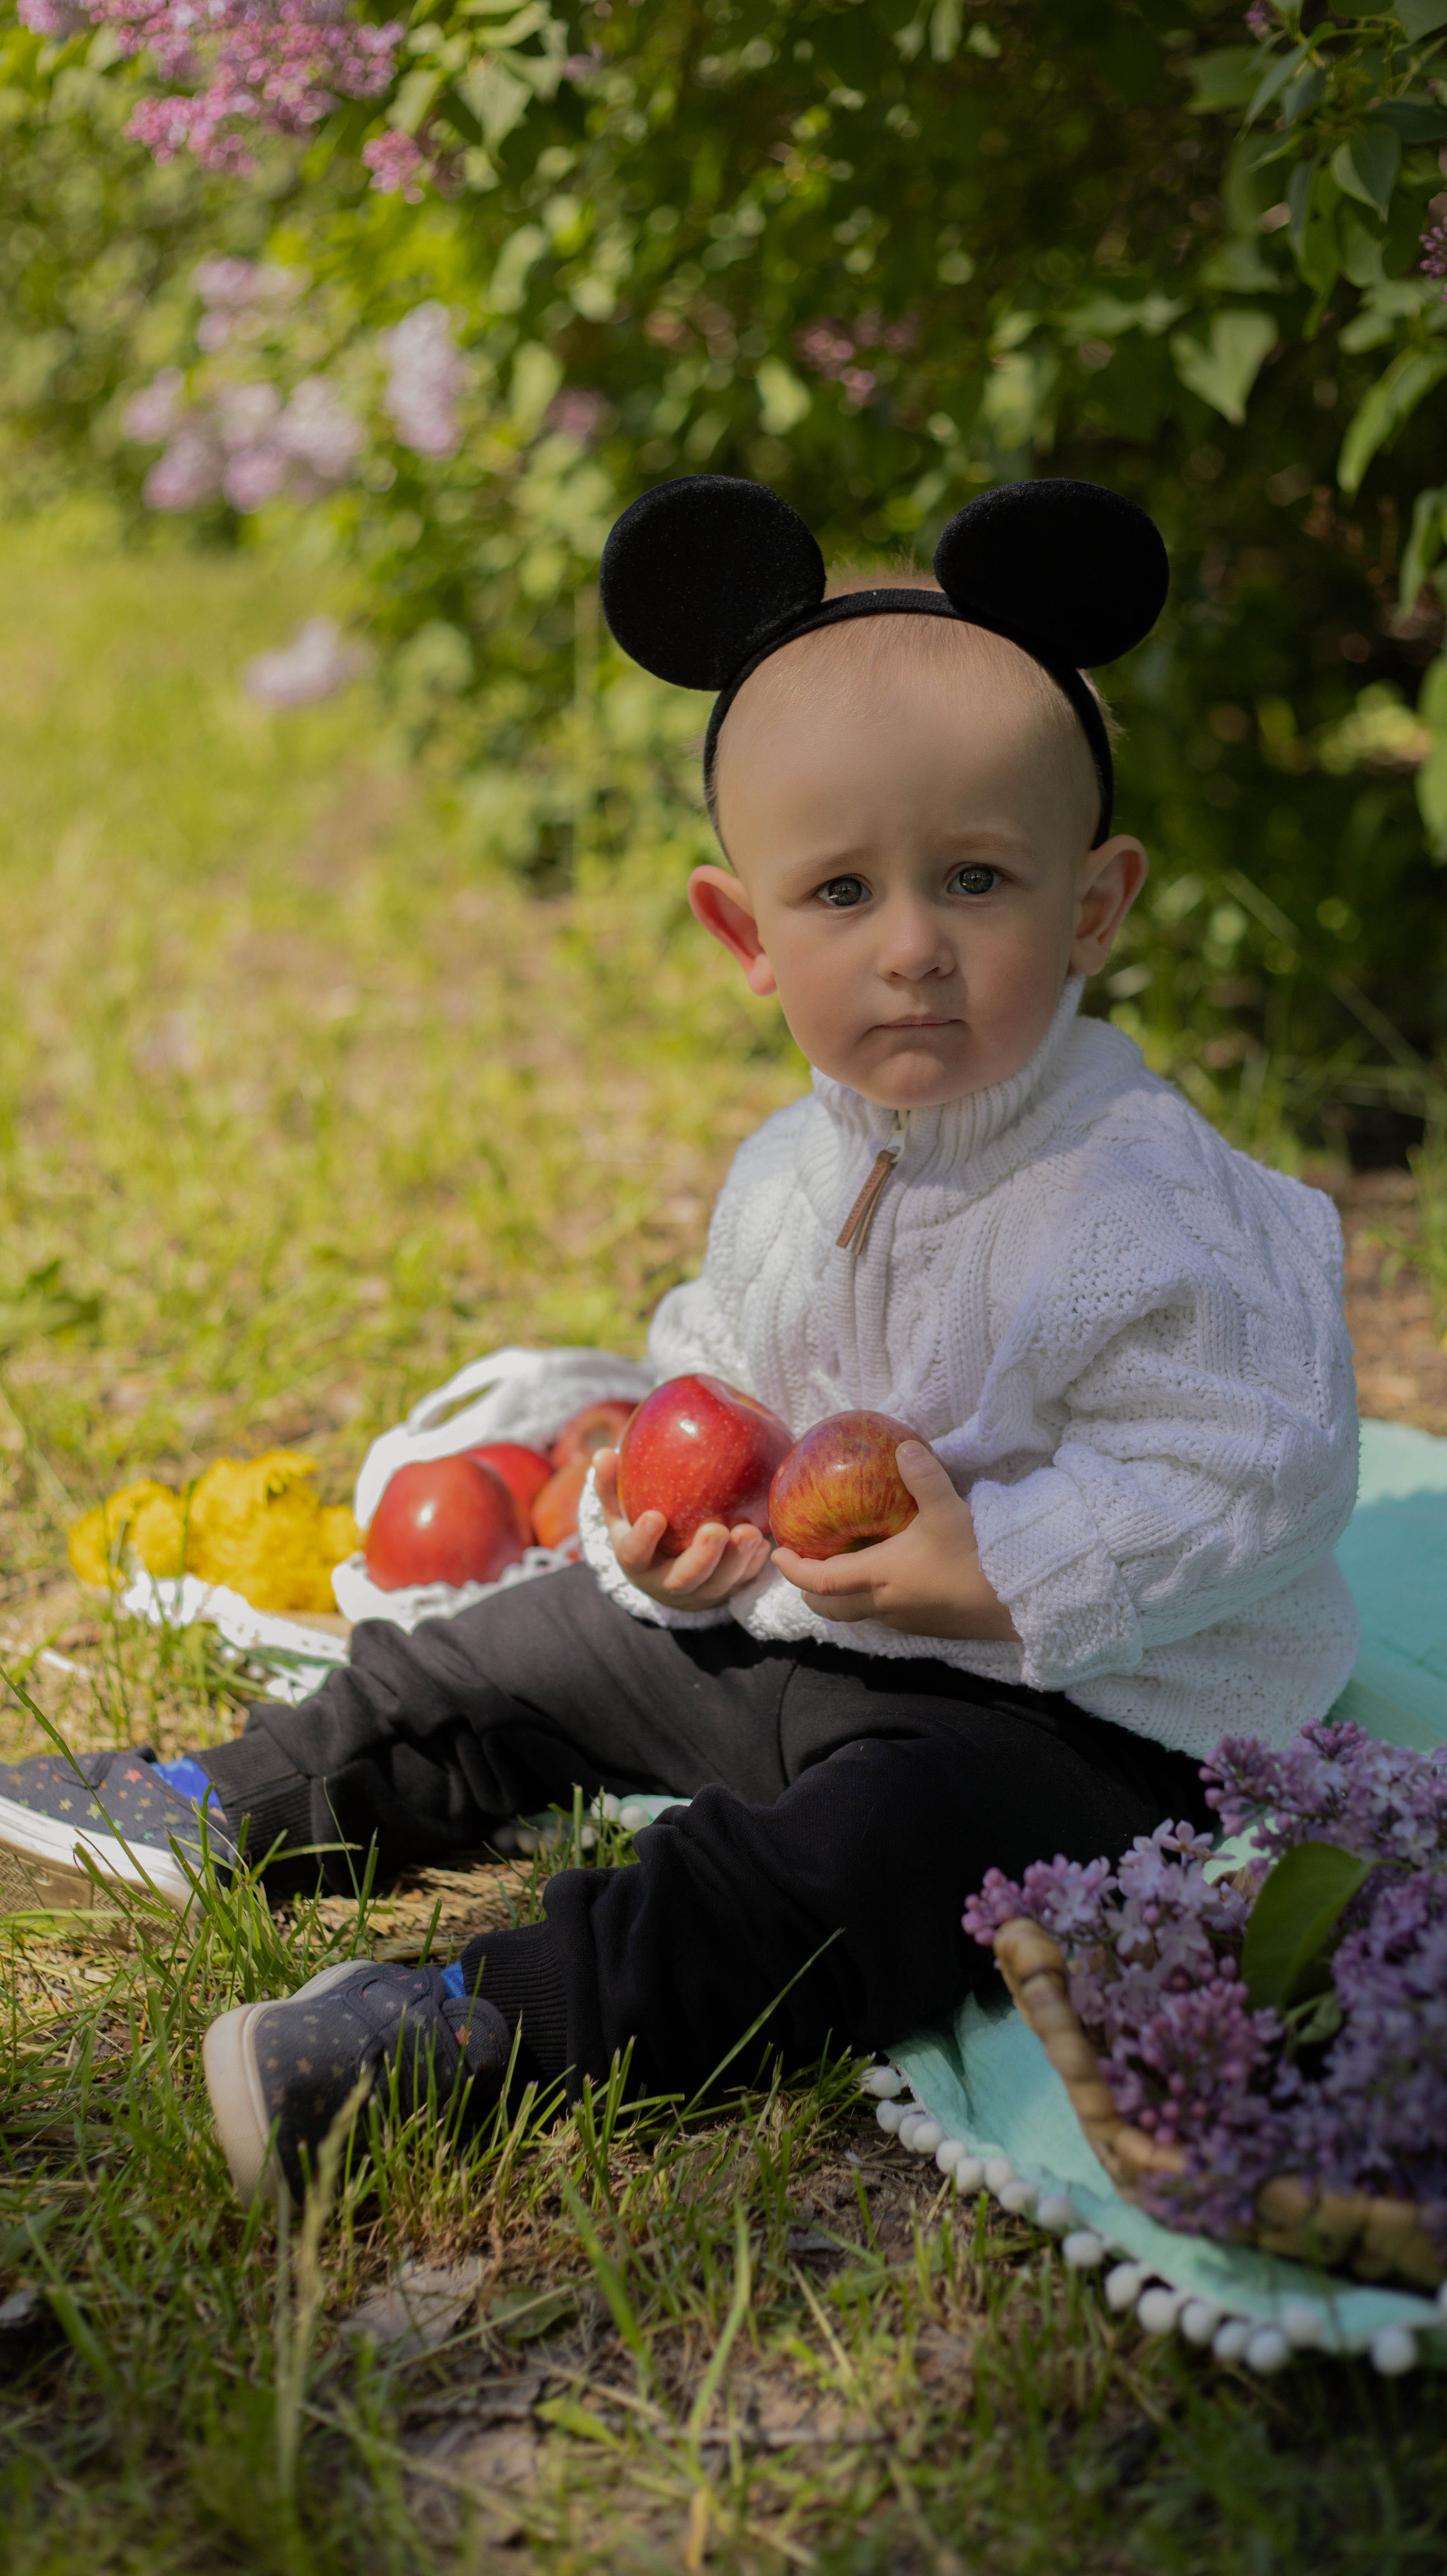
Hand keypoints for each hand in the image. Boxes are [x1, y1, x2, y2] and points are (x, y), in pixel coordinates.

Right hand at [594, 1448, 771, 1608]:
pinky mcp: (727, 1592)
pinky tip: (763, 1543)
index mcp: (637, 1562)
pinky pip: (743, 1582)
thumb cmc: (642, 1529)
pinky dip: (753, 1565)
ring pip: (719, 1585)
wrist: (668, 1573)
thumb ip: (610, 1485)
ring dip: (737, 1561)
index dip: (643, 1540)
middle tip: (717, 1530)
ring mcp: (699, 1592)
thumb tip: (602, 1453)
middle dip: (702, 1558)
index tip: (655, 1516)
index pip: (634, 1555)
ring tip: (751, 1533)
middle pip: (683, 1579)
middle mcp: (666, 1583)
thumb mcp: (621, 1511)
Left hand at [770, 1441, 1018, 1640]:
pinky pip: (884, 1616)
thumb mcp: (948, 1509)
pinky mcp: (926, 1626)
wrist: (1017, 1599)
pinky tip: (887, 1579)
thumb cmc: (976, 1556)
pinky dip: (869, 1601)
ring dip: (840, 1598)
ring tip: (840, 1570)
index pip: (820, 1580)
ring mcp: (905, 1620)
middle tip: (803, 1568)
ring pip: (857, 1614)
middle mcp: (884, 1604)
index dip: (794, 1570)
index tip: (779, 1555)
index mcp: (879, 1576)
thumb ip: (923, 1476)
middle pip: (831, 1608)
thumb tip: (903, 1447)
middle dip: (810, 1591)